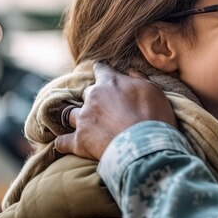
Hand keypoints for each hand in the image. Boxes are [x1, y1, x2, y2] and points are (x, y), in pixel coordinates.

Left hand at [55, 63, 176, 160]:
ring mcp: (84, 120)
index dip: (101, 71)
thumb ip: (139, 78)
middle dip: (92, 99)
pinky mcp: (79, 141)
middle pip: (85, 93)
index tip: (102, 73)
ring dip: (76, 118)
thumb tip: (130, 71)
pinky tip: (65, 144)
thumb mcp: (154, 91)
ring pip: (69, 114)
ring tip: (82, 124)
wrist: (146, 147)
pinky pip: (62, 141)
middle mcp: (93, 98)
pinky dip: (63, 143)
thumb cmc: (154, 117)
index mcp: (110, 83)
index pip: (101, 70)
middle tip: (103, 108)